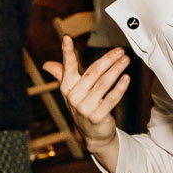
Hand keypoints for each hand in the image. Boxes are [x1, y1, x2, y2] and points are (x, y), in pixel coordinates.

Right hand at [42, 36, 130, 150]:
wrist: (93, 133)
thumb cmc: (84, 106)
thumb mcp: (72, 91)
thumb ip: (62, 75)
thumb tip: (46, 65)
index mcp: (67, 88)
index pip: (68, 68)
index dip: (67, 53)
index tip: (67, 39)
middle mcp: (74, 97)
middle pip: (92, 73)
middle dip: (107, 60)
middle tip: (119, 51)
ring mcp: (85, 108)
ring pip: (103, 84)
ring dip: (116, 70)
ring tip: (125, 60)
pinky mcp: (98, 116)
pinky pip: (111, 99)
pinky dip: (119, 88)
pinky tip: (126, 78)